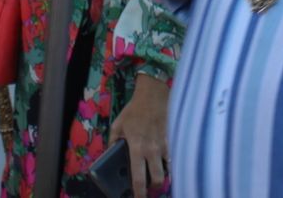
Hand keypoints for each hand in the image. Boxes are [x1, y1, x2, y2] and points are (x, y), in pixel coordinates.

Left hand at [109, 73, 170, 194]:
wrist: (153, 95)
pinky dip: (169, 165)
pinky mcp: (172, 140)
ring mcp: (164, 146)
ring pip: (168, 171)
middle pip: (157, 179)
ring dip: (163, 178)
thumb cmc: (134, 111)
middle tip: (149, 191)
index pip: (139, 178)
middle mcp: (152, 151)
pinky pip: (172, 159)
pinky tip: (166, 166)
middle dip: (154, 189)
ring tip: (158, 180)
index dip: (139, 193)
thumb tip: (109, 154)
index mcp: (137, 148)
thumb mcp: (117, 125)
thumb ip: (113, 142)